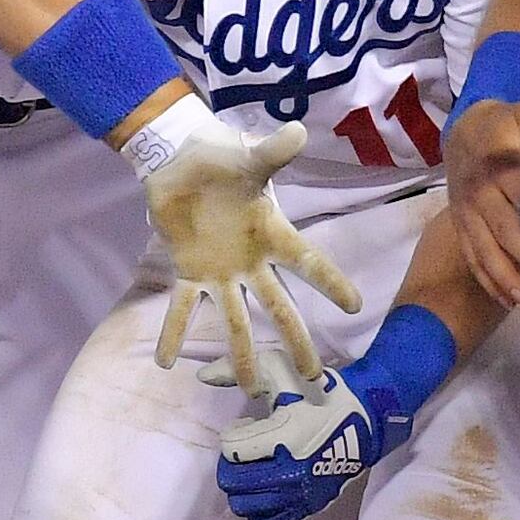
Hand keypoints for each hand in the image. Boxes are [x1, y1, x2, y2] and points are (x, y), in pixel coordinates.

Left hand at [128, 100, 361, 387]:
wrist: (182, 160)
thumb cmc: (222, 159)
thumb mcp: (249, 157)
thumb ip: (273, 151)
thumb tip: (299, 131)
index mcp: (272, 234)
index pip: (308, 262)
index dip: (331, 283)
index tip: (355, 307)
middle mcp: (251, 262)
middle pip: (278, 309)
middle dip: (295, 343)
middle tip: (313, 379)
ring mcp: (220, 272)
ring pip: (235, 320)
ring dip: (241, 354)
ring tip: (249, 389)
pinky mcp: (188, 271)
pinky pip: (181, 307)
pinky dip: (173, 333)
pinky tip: (164, 364)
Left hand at [213, 368, 392, 519]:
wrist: (367, 418)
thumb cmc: (319, 391)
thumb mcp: (280, 370)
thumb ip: (237, 370)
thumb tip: (202, 376)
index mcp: (283, 438)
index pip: (230, 449)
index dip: (232, 433)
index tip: (245, 424)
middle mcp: (290, 472)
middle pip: (231, 482)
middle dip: (230, 462)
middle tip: (246, 447)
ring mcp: (299, 494)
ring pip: (244, 505)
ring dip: (242, 485)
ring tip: (256, 466)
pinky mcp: (308, 507)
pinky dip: (258, 505)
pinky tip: (267, 484)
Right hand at [444, 89, 519, 307]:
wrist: (460, 133)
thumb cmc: (505, 124)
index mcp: (499, 160)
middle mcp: (480, 189)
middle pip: (503, 225)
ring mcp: (467, 212)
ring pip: (483, 247)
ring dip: (503, 275)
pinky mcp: (461, 226)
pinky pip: (471, 257)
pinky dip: (488, 280)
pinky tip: (508, 301)